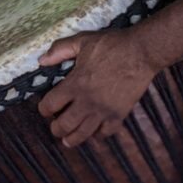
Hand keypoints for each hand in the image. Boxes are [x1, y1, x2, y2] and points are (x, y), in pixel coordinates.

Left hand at [37, 28, 158, 147]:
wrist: (140, 52)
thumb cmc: (111, 44)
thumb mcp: (82, 41)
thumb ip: (60, 50)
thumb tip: (41, 60)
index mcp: (75, 84)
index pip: (50, 105)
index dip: (44, 109)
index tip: (45, 108)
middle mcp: (87, 101)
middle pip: (64, 125)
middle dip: (56, 129)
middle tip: (55, 127)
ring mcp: (103, 110)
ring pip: (83, 134)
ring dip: (72, 139)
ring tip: (68, 141)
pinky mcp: (119, 114)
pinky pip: (105, 133)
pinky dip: (97, 135)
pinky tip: (94, 132)